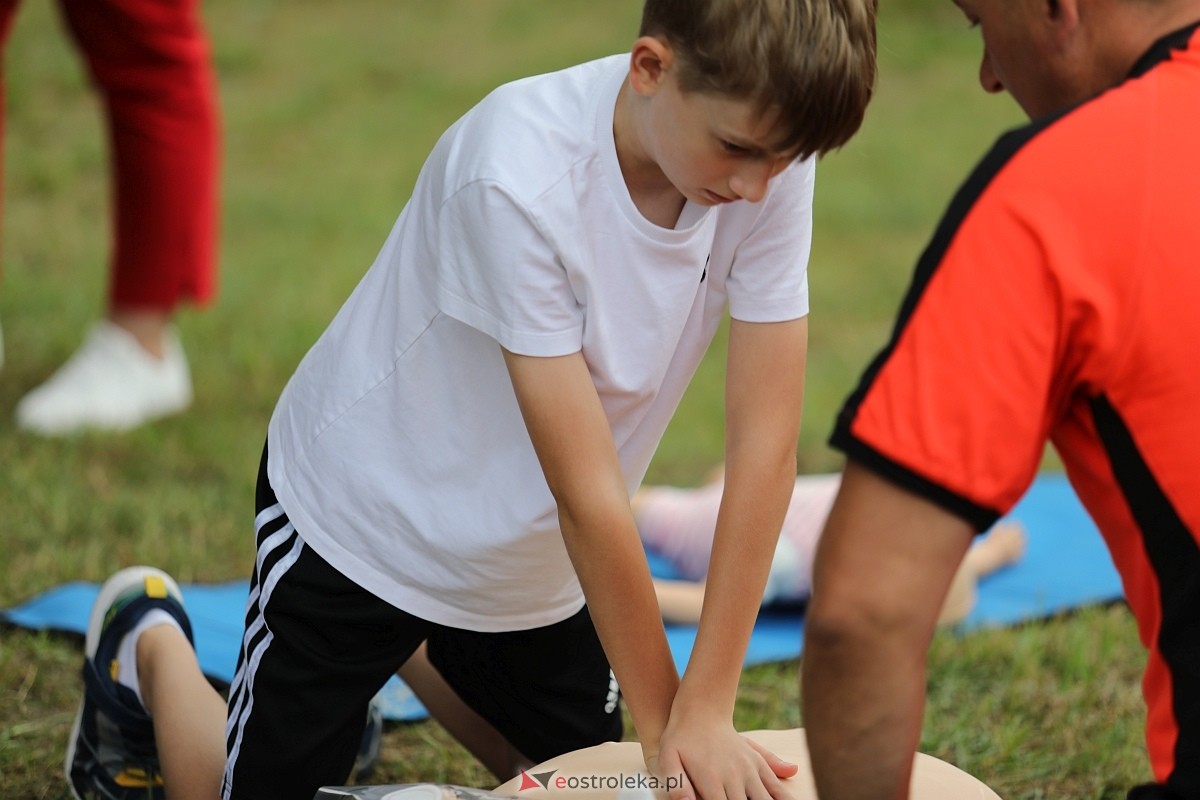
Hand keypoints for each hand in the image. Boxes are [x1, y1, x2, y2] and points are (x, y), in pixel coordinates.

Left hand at [644, 715, 796, 799]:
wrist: (700, 711)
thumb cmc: (680, 739)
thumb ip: (677, 782)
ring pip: (765, 799)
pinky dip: (783, 797)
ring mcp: (749, 769)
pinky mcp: (758, 763)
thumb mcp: (668, 757)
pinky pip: (776, 785)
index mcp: (712, 780)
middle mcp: (734, 776)